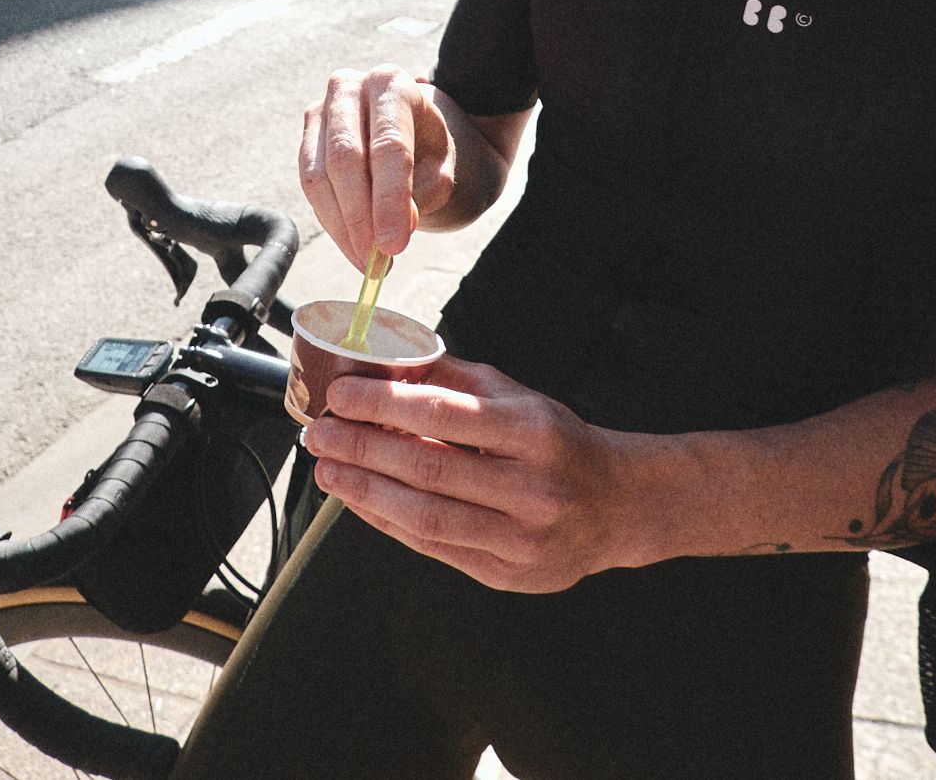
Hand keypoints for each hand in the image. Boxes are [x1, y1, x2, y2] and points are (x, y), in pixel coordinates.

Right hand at [300, 65, 456, 267]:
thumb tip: (400, 225)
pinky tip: (353, 246)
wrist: (410, 130)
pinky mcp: (306, 138)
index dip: (390, 199)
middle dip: (360, 217)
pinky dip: (331, 223)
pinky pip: (310, 187)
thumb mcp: (443, 166)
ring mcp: (320, 111)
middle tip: (376, 263)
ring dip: (342, 228)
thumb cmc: (429, 148)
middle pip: (346, 158)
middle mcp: (349, 87)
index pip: (390, 145)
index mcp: (391, 84)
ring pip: (319, 177)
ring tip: (368, 263)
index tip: (394, 246)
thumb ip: (427, 191)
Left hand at [302, 356, 633, 591]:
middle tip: (318, 434)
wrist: (616, 506)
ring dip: (365, 490)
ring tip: (328, 469)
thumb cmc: (556, 442)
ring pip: (424, 516)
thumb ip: (456, 379)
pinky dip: (388, 521)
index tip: (341, 395)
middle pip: (427, 468)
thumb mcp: (519, 396)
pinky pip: (433, 547)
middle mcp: (529, 486)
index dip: (385, 405)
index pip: (445, 415)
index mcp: (532, 430)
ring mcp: (519, 538)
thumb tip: (388, 360)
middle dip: (361, 448)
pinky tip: (361, 499)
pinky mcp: (507, 575)